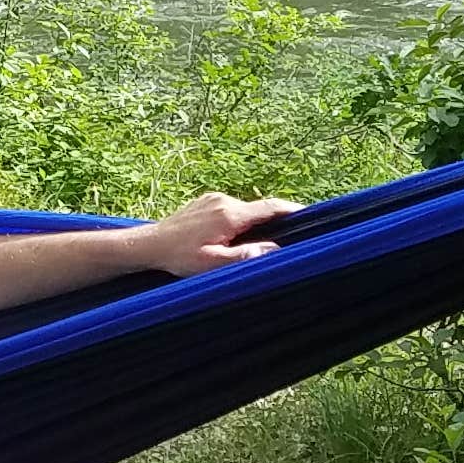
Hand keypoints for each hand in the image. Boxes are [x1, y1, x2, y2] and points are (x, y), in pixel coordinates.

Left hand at [135, 191, 296, 273]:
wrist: (148, 244)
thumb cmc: (178, 257)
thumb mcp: (213, 263)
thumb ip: (245, 256)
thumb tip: (274, 249)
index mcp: (229, 215)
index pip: (271, 207)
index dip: (294, 210)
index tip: (315, 215)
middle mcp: (223, 201)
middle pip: (260, 209)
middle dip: (276, 221)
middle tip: (293, 236)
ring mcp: (213, 199)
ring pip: (246, 210)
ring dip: (255, 224)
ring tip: (259, 244)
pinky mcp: (206, 201)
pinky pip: (232, 210)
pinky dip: (241, 221)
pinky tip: (234, 239)